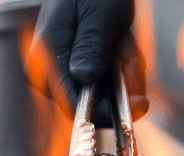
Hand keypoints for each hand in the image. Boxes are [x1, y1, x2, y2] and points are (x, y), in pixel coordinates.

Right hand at [29, 0, 147, 125]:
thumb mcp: (96, 16)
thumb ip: (90, 46)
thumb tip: (83, 77)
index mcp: (46, 57)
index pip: (72, 103)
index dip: (106, 110)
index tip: (137, 100)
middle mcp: (54, 70)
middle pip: (97, 103)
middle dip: (124, 84)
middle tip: (131, 57)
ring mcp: (72, 71)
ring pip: (110, 94)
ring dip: (128, 71)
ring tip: (125, 43)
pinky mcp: (88, 69)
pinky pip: (116, 83)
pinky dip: (128, 66)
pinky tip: (124, 45)